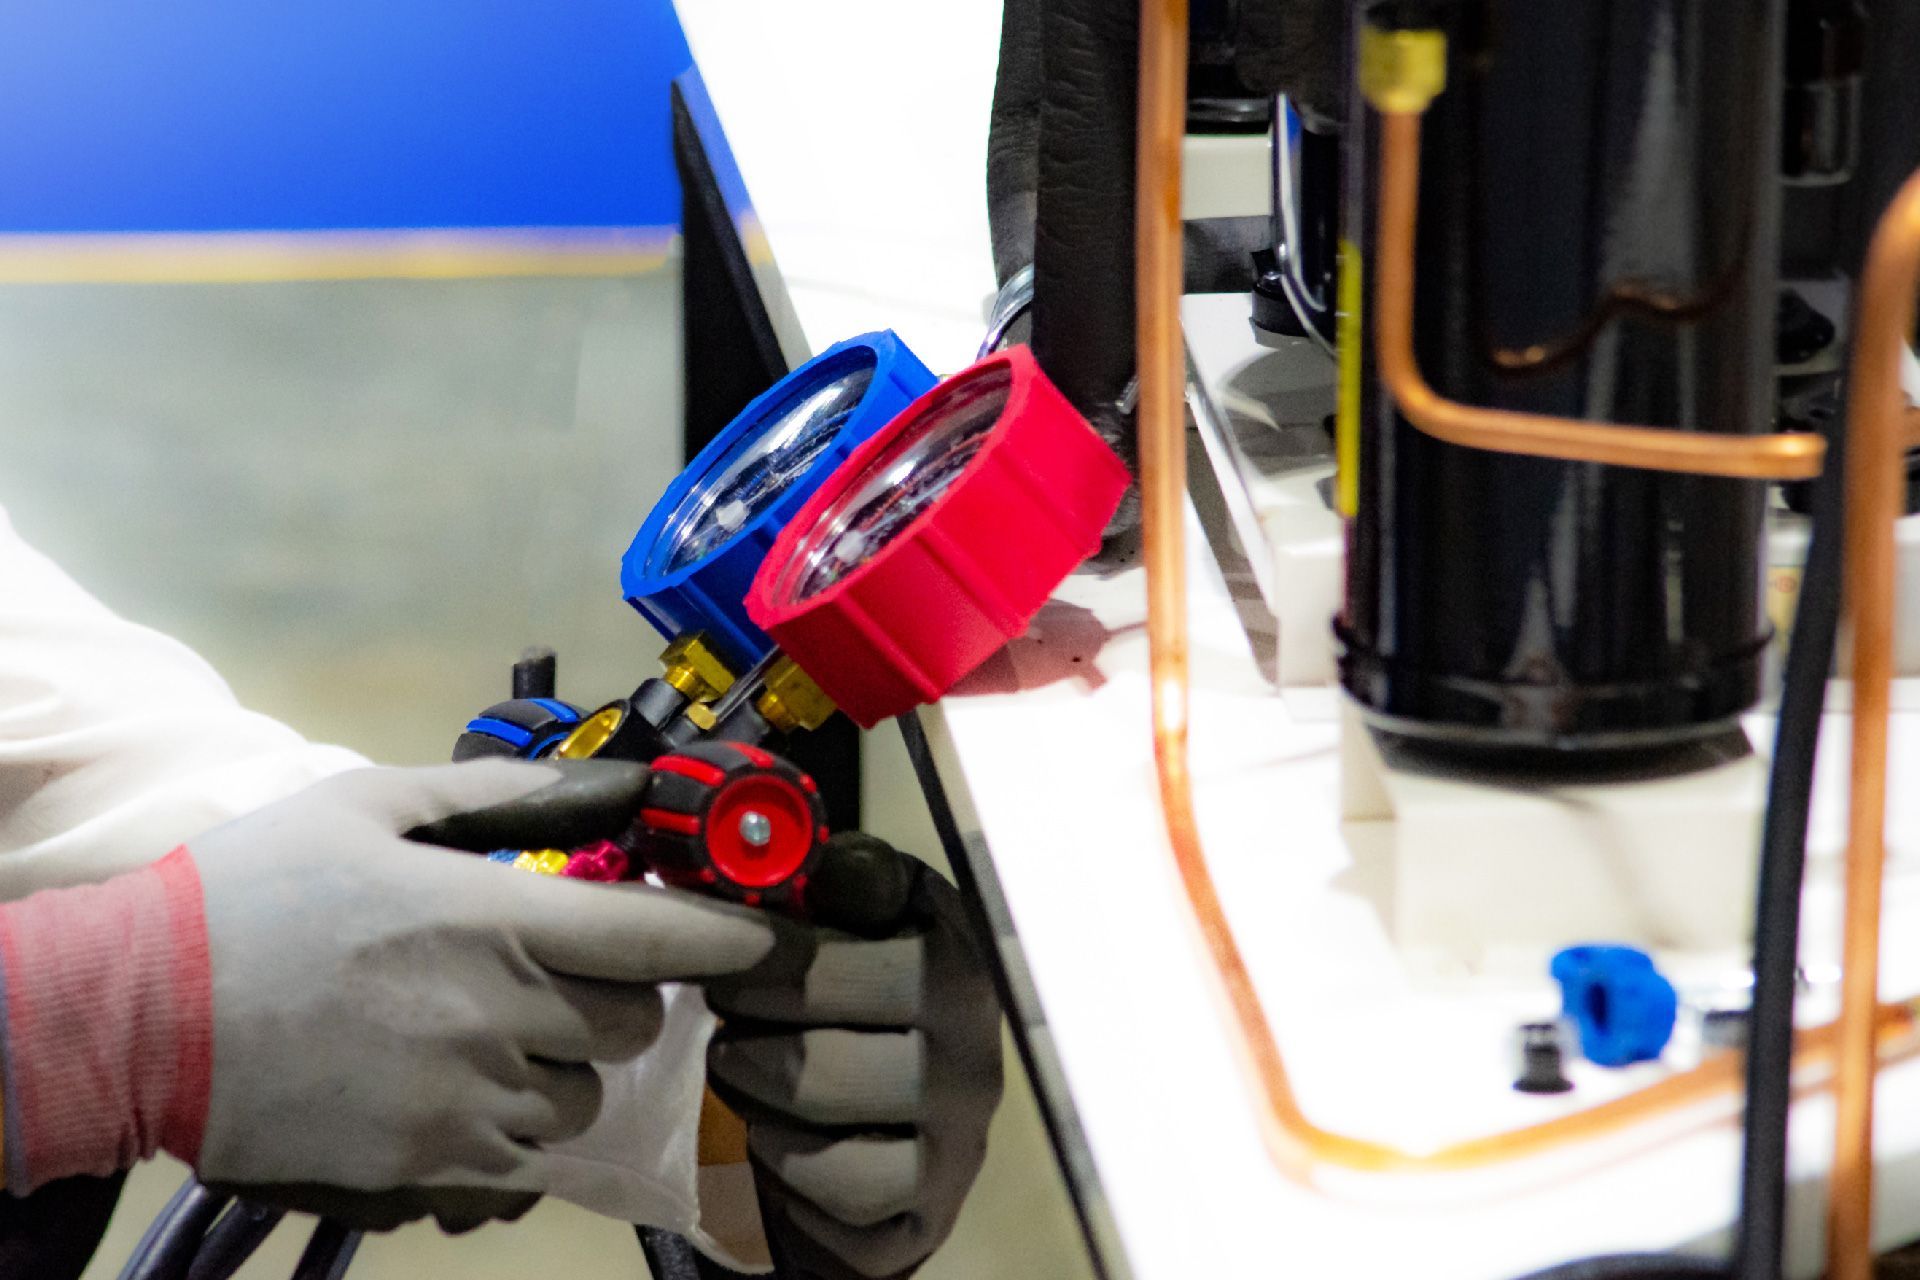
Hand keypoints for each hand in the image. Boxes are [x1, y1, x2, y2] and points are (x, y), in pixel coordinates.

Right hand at [191, 761, 774, 1221]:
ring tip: (501, 1030)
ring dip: (570, 1064)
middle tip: (562, 969)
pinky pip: (530, 1154)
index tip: (768, 939)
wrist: (141, 1017)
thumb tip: (598, 782)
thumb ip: (492, 793)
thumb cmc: (255, 893)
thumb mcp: (368, 805)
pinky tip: (466, 1083)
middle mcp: (499, 1013)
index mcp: (491, 917)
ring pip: (586, 1093)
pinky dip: (521, 1121)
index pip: (656, 935)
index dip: (730, 939)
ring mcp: (469, 1097)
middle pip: (631, 1019)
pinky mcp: (434, 1162)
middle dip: (617, 991)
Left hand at [705, 834, 1003, 1278]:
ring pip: (827, 1111)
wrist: (894, 1127)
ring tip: (738, 1066)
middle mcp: (974, 1045)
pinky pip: (836, 1188)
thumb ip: (833, 879)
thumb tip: (783, 840)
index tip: (725, 950)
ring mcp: (959, 1133)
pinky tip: (775, 1134)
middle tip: (720, 1011)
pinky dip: (787, 1164)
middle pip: (830, 1032)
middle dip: (749, 1023)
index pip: (861, 950)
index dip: (774, 949)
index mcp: (956, 956)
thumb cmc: (860, 1004)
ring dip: (757, 1089)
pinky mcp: (929, 1205)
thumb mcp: (858, 924)